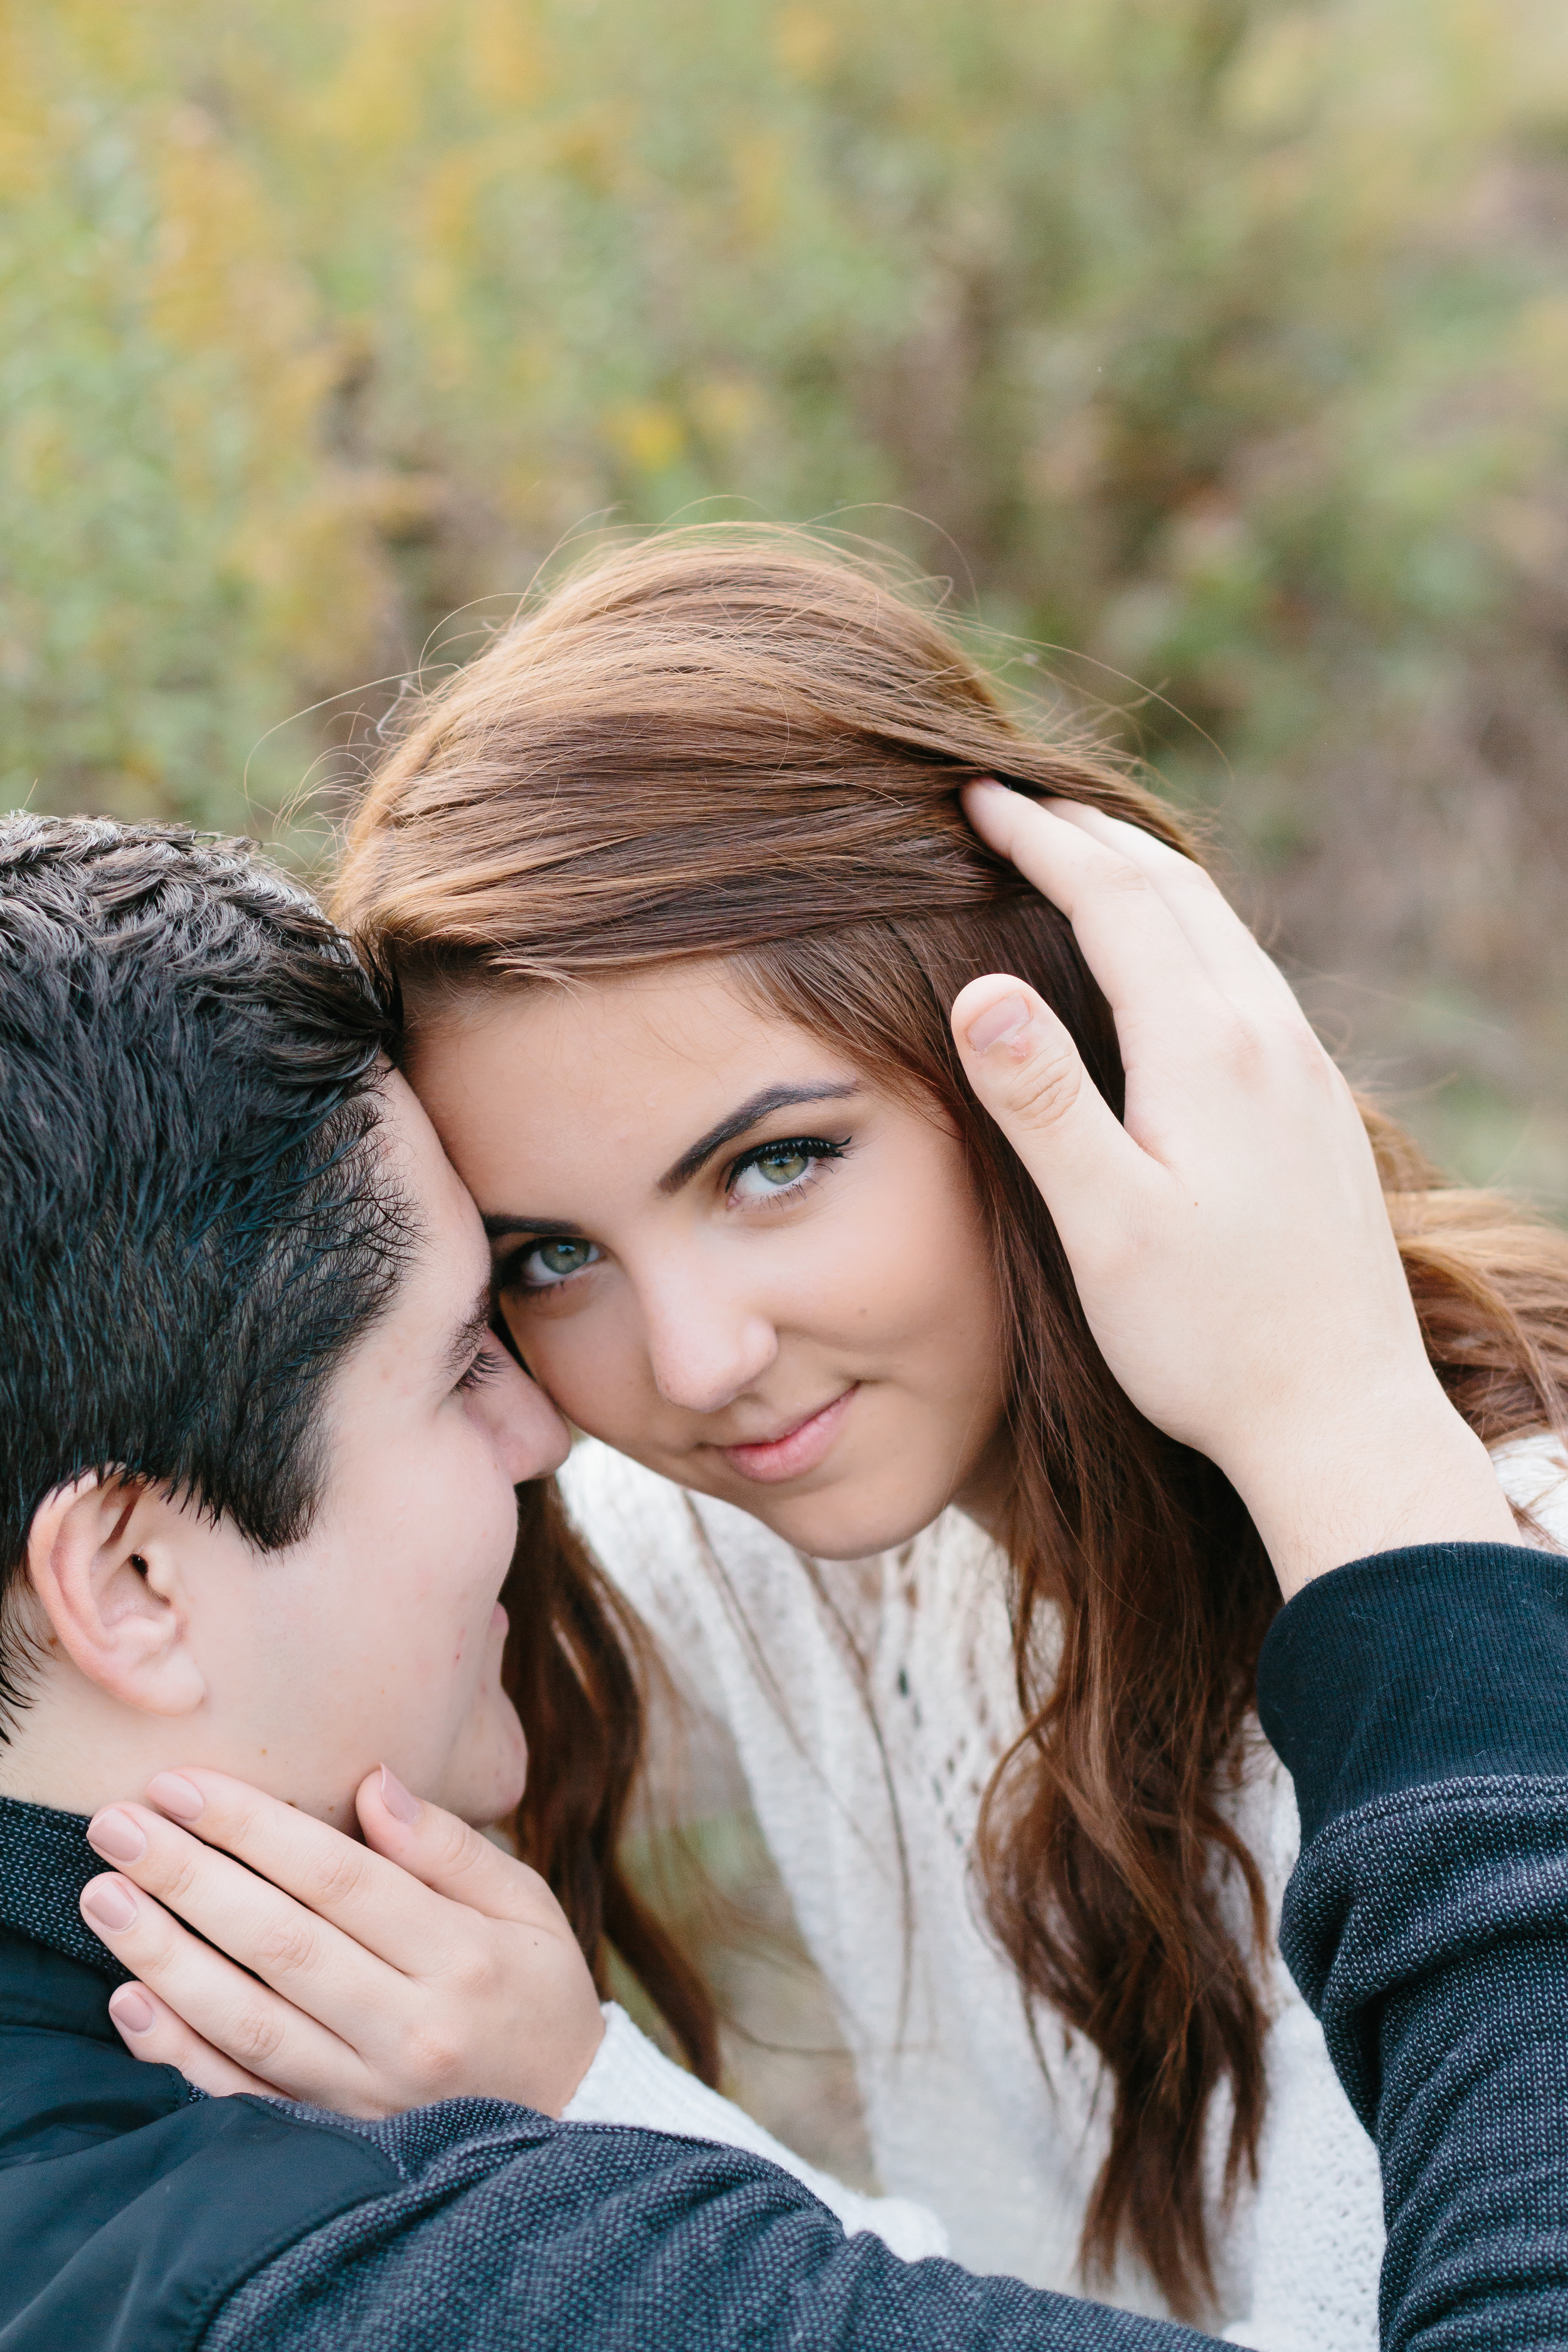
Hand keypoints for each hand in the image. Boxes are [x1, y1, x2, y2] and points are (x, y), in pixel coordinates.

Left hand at [78, 1764, 604, 2115]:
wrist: (573, 2120)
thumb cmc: (538, 1990)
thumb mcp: (526, 1905)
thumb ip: (449, 1846)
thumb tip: (373, 1784)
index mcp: (464, 1955)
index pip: (340, 1879)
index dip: (255, 1828)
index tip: (183, 1784)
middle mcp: (412, 2028)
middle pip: (282, 1943)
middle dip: (189, 1878)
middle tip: (116, 1825)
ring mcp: (369, 2093)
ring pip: (250, 2021)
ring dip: (166, 1957)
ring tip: (104, 1897)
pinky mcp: (336, 2136)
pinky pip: (244, 2097)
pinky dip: (181, 2054)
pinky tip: (129, 2004)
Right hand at [953, 782, 1516, 1595]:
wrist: (1342, 1414)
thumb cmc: (1208, 1338)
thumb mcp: (1106, 1227)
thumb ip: (1044, 1102)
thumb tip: (982, 985)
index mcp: (1209, 1051)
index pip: (1117, 899)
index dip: (1042, 839)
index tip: (977, 796)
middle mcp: (1271, 1037)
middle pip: (1179, 890)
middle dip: (1090, 834)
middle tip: (1013, 801)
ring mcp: (1306, 1069)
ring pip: (1222, 927)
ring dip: (1147, 873)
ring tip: (1082, 852)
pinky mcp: (1320, 1106)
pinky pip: (1248, 974)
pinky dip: (1189, 931)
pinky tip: (1169, 963)